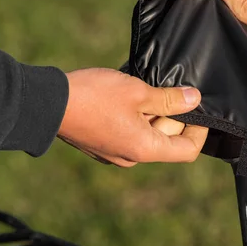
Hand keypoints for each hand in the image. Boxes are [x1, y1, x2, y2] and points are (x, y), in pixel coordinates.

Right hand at [58, 68, 207, 166]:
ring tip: (144, 88)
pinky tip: (127, 95)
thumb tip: (195, 99)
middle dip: (172, 115)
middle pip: (167, 140)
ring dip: (152, 113)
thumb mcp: (137, 92)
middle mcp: (131, 157)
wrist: (47, 103)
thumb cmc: (94, 96)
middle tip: (166, 88)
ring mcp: (114, 153)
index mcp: (144, 149)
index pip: (187, 151)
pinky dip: (135, 116)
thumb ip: (169, 98)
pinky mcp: (101, 144)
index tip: (196, 107)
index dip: (199, 129)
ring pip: (147, 134)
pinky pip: (129, 133)